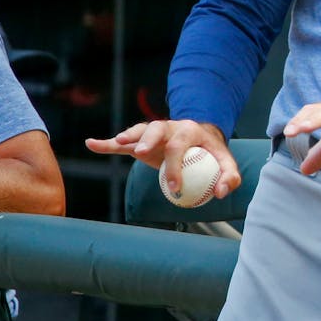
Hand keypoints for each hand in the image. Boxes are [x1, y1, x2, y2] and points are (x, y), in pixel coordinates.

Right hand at [85, 119, 240, 199]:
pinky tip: (91, 144)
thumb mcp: (225, 163)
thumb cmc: (211, 154)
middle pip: (157, 129)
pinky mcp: (141, 140)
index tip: (174, 187)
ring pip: (139, 130)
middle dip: (149, 139)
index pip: (180, 145)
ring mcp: (154, 132)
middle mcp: (170, 127)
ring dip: (129, 136)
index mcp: (190, 131)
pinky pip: (122, 142)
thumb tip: (220, 192)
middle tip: (141, 153)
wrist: (200, 139)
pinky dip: (107, 143)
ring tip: (118, 143)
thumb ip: (229, 177)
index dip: (176, 165)